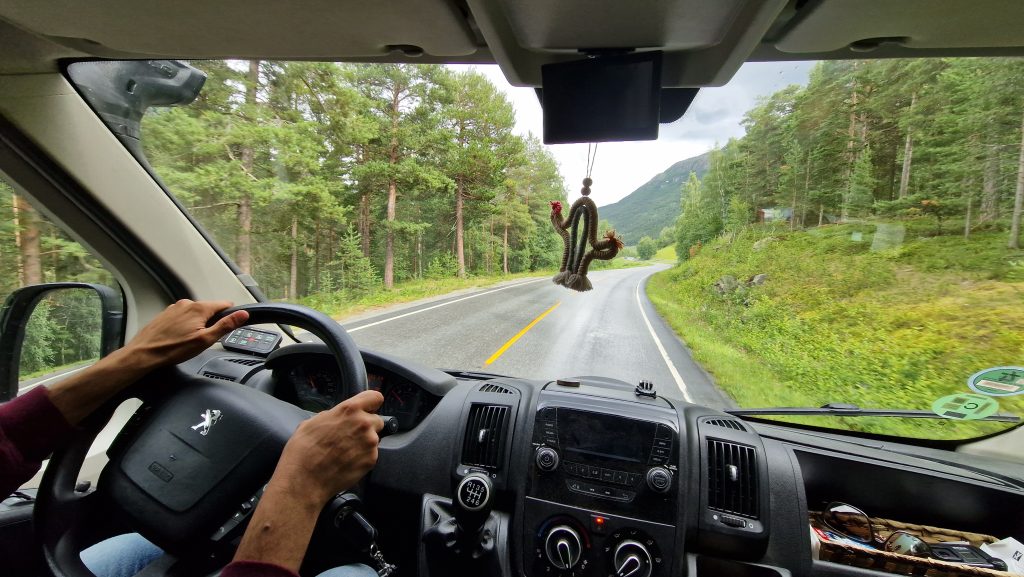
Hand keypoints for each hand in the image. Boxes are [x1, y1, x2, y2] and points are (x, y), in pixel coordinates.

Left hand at [48, 300, 247, 424]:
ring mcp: (174, 308)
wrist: (143, 354)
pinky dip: (185, 326)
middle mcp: (186, 303)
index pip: (225, 304)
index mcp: (199, 307)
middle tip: (204, 340)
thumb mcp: (205, 340)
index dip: (230, 316)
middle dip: (211, 322)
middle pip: (209, 309)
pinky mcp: (165, 314)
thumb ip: (226, 325)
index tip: (228, 327)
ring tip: (189, 342)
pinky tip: (178, 339)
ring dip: (197, 325)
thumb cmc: (172, 349)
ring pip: (195, 314)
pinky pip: (182, 317)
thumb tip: (243, 314)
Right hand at [271, 390, 385, 504]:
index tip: (369, 409)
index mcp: (349, 410)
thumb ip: (332, 415)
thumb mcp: (312, 422)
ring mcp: (370, 443)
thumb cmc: (304, 450)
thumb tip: (337, 417)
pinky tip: (347, 462)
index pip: (375, 397)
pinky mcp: (371, 460)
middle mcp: (364, 424)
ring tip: (345, 452)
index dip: (371, 404)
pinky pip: (371, 454)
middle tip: (350, 436)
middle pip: (377, 420)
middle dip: (367, 426)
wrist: (304, 479)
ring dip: (364, 443)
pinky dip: (362, 457)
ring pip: (374, 439)